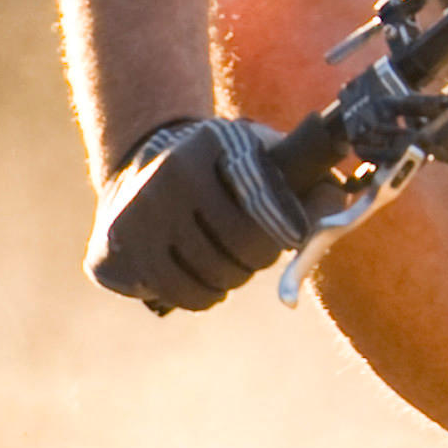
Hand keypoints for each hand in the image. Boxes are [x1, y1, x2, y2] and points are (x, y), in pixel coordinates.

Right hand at [89, 114, 308, 313]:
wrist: (144, 157)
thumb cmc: (226, 164)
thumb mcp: (266, 154)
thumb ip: (311, 184)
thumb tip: (341, 215)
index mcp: (204, 151)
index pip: (258, 220)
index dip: (281, 236)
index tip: (289, 238)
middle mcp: (160, 183)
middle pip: (231, 260)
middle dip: (252, 261)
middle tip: (252, 250)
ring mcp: (130, 221)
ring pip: (200, 287)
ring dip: (224, 284)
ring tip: (227, 264)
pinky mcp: (107, 254)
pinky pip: (166, 296)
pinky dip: (190, 294)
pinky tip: (192, 272)